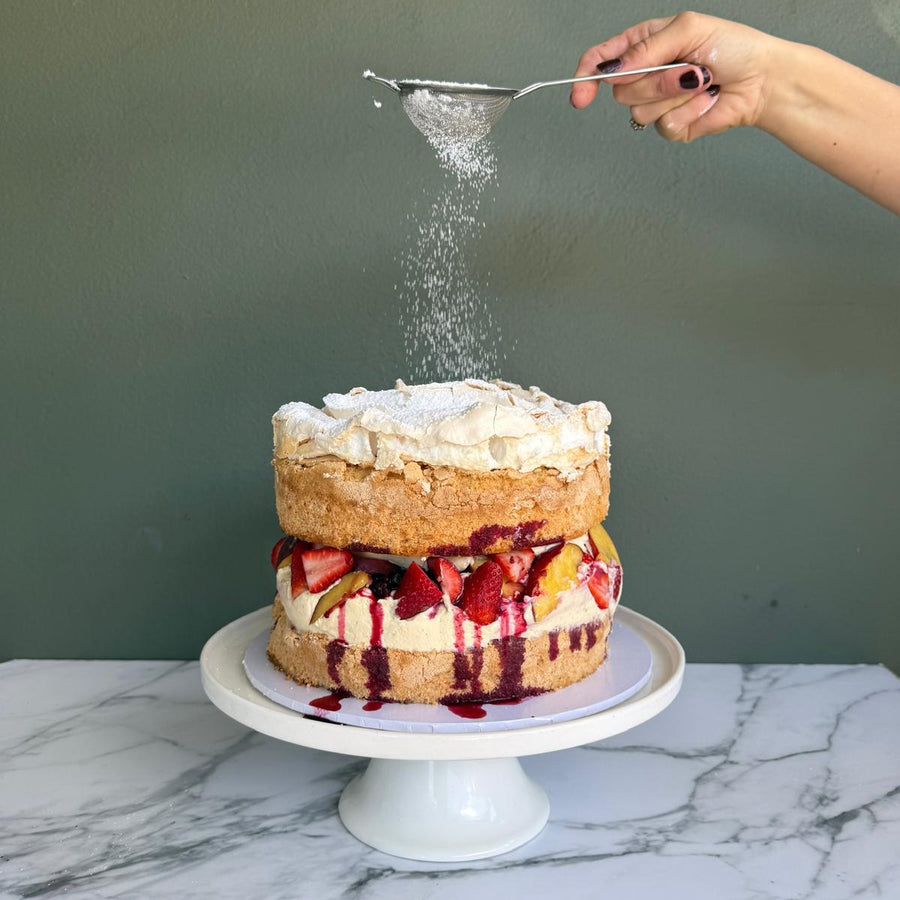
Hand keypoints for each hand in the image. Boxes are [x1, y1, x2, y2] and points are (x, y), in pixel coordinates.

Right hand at [571, 12, 778, 141]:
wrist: (760, 80)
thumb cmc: (732, 46)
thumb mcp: (687, 29)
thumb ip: (647, 47)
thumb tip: (616, 69)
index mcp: (644, 46)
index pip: (601, 62)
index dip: (585, 79)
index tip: (581, 97)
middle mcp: (646, 75)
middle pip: (621, 91)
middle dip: (656, 81)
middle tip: (689, 69)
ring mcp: (657, 103)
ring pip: (640, 111)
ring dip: (675, 96)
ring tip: (701, 83)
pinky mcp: (672, 126)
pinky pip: (664, 128)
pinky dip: (689, 113)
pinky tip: (705, 101)